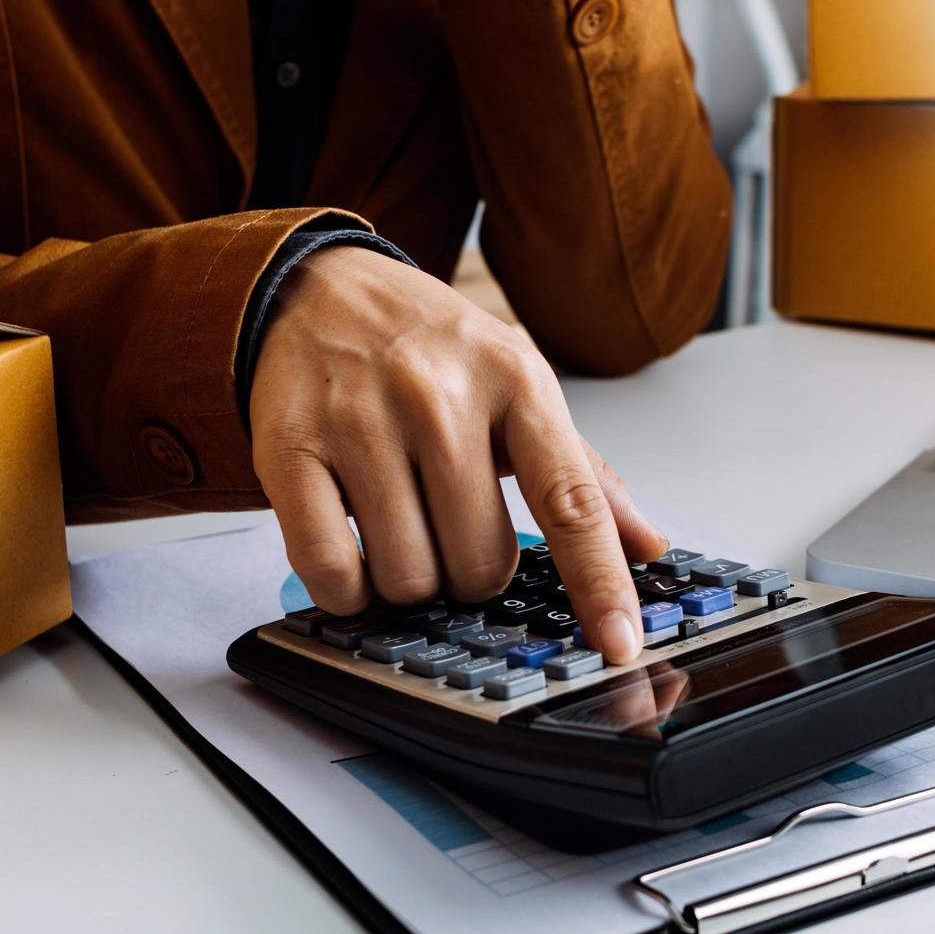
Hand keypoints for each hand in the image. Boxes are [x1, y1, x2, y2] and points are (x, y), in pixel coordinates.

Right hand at [250, 246, 668, 661]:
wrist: (317, 290)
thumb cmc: (431, 348)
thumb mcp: (518, 385)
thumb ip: (583, 471)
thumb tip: (647, 545)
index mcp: (516, 383)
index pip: (572, 503)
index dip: (600, 582)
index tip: (619, 643)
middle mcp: (440, 398)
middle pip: (480, 564)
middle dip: (472, 573)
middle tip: (451, 527)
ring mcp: (360, 422)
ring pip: (407, 577)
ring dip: (409, 580)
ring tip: (401, 525)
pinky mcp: (287, 448)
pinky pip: (329, 569)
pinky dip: (347, 590)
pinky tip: (354, 555)